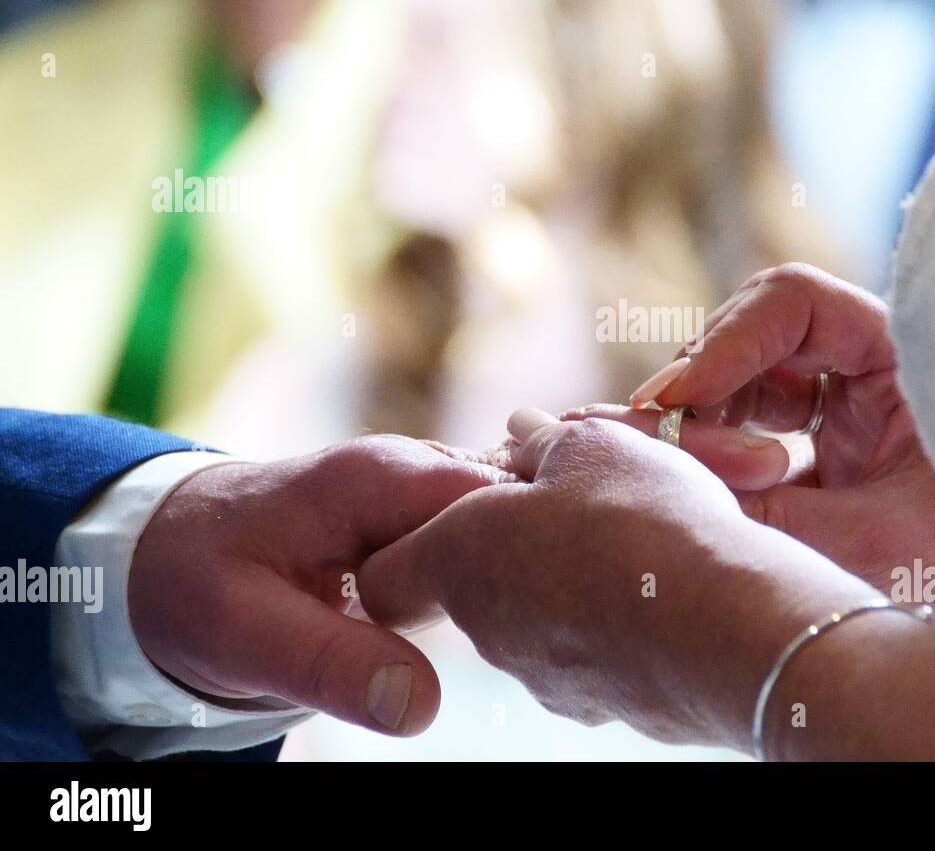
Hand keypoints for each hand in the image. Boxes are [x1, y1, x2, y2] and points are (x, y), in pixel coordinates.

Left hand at [128, 435, 509, 734]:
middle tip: (514, 637)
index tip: (514, 622)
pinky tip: (490, 619)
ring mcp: (426, 491)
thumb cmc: (195, 582)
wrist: (167, 552)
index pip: (493, 502)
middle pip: (516, 507)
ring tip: (511, 632)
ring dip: (517, 577)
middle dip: (527, 569)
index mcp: (379, 478)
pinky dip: (498, 578)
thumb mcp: (243, 634)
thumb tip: (424, 705)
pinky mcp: (429, 519)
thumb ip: (332, 664)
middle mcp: (415, 469)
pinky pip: (488, 541)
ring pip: (509, 525)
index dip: (516, 557)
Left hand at [357, 411, 880, 749]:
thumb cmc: (643, 522)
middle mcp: (488, 629)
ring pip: (539, 621)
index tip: (466, 508)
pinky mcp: (602, 707)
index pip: (386, 572)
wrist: (728, 629)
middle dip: (518, 546)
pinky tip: (666, 595)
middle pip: (476, 587)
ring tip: (636, 546)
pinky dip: (616, 626)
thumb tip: (520, 431)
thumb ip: (544, 441)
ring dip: (571, 583)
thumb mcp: (592, 447)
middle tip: (581, 505)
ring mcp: (545, 677)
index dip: (412, 537)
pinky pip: (594, 655)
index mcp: (460, 558)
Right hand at [592, 263, 934, 645]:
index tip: (672, 403)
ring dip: (711, 427)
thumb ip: (756, 509)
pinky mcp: (835, 462)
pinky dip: (725, 462)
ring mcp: (856, 416)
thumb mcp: (866, 547)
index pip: (794, 302)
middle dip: (708, 390)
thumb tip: (651, 464)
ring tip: (706, 483)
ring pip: (749, 386)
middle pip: (758, 338)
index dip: (723, 342)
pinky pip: (756, 436)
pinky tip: (715, 494)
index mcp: (911, 361)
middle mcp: (881, 374)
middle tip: (672, 452)